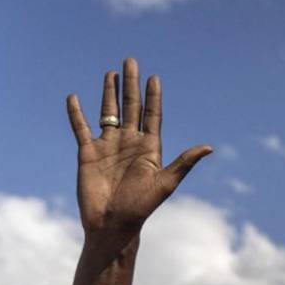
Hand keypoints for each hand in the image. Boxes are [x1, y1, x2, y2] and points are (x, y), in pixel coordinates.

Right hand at [66, 58, 211, 235]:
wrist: (112, 224)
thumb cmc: (141, 207)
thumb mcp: (166, 183)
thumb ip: (184, 162)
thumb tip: (209, 147)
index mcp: (149, 148)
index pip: (152, 115)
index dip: (153, 97)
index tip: (154, 77)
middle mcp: (130, 143)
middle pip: (131, 107)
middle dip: (132, 85)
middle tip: (131, 61)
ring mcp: (108, 146)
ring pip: (108, 113)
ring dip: (109, 93)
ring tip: (111, 73)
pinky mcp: (87, 153)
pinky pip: (80, 128)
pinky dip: (76, 113)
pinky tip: (74, 97)